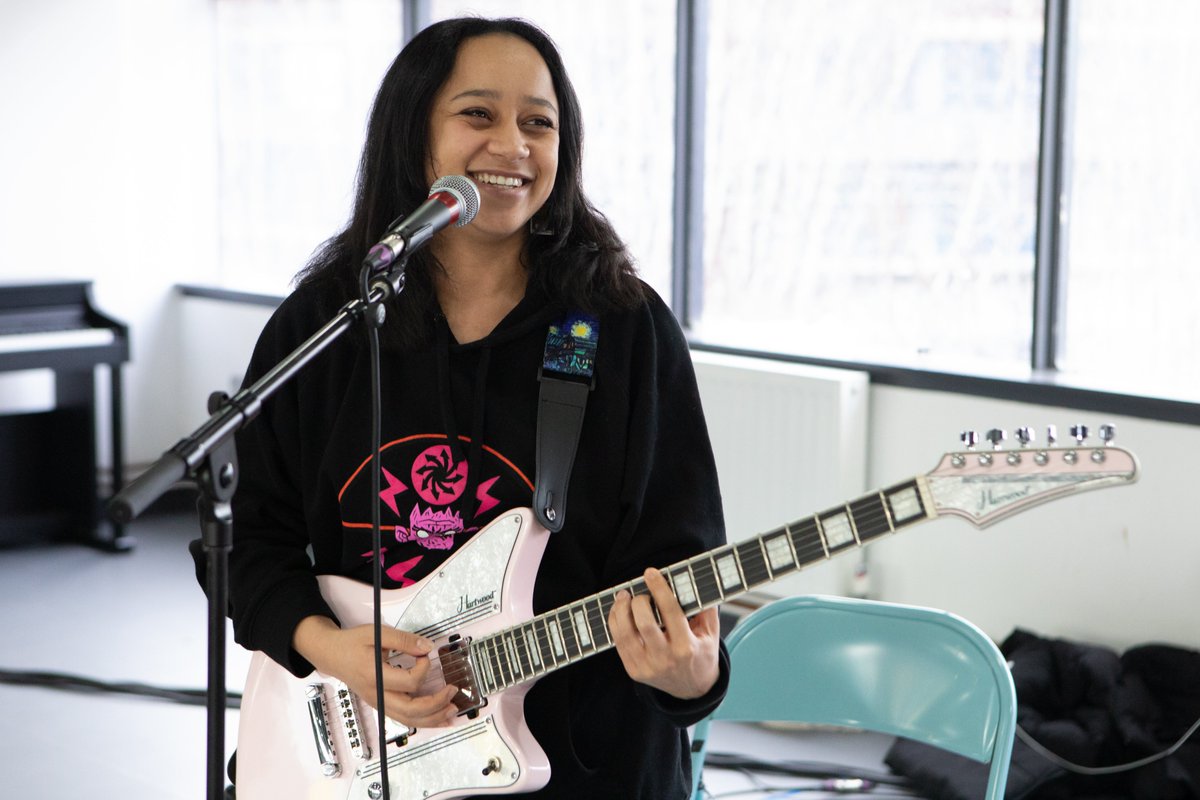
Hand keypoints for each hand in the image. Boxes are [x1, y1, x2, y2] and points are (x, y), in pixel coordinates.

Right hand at [292, 616, 459, 727]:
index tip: (425, 655)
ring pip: (408, 719)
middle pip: (411, 709)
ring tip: (452, 712)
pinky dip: (423, 720)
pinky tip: (437, 719)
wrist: (331, 654)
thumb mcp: (376, 633)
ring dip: (433, 718)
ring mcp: (378, 703)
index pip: (409, 682)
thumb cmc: (352, 643)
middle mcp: (376, 694)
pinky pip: (403, 718)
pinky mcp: (380, 704)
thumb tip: (427, 647)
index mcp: (375, 675)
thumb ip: (403, 640)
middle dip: (436, 703)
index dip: (424, 668)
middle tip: (453, 691)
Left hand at [608, 568, 720, 699]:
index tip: (651, 573)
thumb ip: (705, 609)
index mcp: (686, 647)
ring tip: (623, 597)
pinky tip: (619, 611)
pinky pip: (618, 643)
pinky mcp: (634, 671)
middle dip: (638, 601)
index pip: (670, 612)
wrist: (692, 690)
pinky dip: (615, 623)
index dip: (659, 589)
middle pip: (644, 624)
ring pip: (625, 634)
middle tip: (638, 593)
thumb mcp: (711, 635)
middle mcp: (665, 658)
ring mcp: (647, 667)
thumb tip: (697, 581)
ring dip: (620, 610)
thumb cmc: (701, 656)